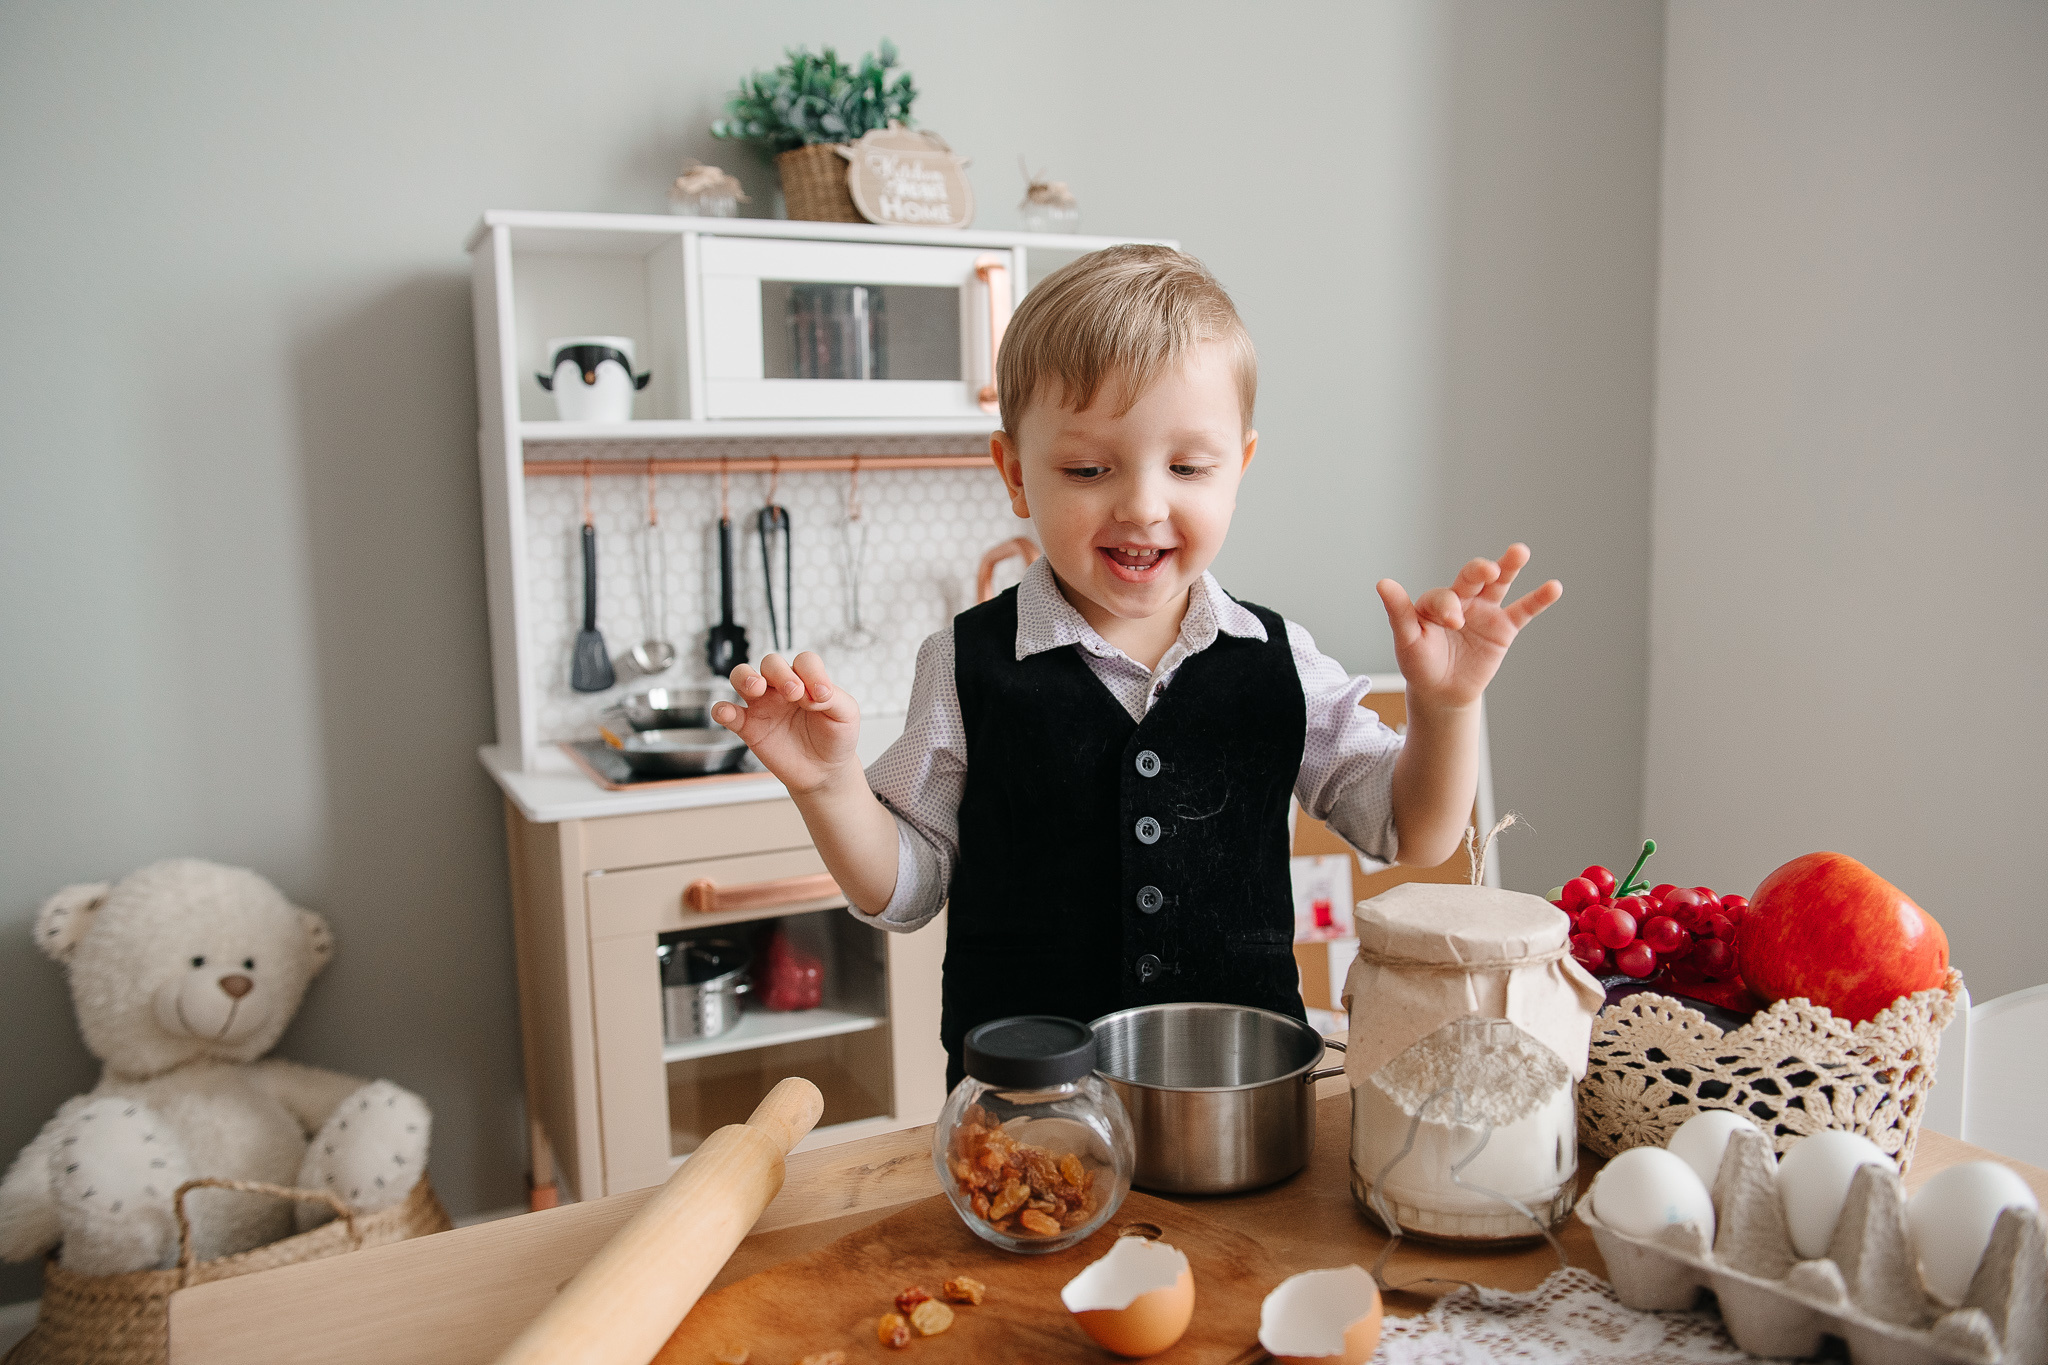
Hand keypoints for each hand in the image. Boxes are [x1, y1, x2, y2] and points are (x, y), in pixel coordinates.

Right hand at [711, 652, 860, 795]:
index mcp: (807, 680)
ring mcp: (762, 706)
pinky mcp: (748, 727)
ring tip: (757, 688)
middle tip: (794, 693)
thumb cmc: (835, 738)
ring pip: (742, 677)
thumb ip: (834, 698)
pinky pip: (727, 712)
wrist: (824, 772)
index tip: (822, 695)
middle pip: (771, 663)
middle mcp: (782, 688)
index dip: (812, 672)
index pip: (804, 661)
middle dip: (780, 672)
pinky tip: (728, 714)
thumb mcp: (846, 715)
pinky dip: (722, 710)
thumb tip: (813, 693)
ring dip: (745, 677)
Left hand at [1378, 544, 1560, 711]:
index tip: (1453, 622)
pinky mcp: (1504, 628)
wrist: (1442, 692)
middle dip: (1480, 570)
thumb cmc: (1420, 665)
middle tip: (1487, 571)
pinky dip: (1539, 599)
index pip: (1444, 595)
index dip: (1449, 607)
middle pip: (1472, 577)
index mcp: (1435, 601)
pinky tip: (1554, 587)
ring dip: (1509, 566)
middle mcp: (1461, 600)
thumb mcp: (1407, 640)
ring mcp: (1484, 612)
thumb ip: (1399, 612)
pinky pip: (1523, 611)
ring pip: (1499, 584)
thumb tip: (1382, 583)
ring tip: (1520, 551)